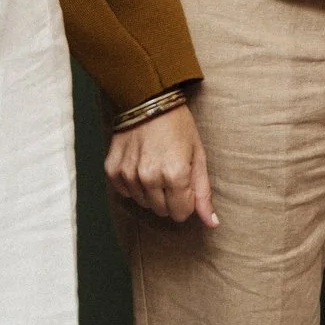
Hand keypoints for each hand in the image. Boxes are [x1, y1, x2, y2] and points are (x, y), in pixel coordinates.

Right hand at [106, 104, 216, 226]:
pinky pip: (125, 192)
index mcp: (175, 175)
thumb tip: (212, 223)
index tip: (185, 184)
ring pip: (143, 203)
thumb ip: (203, 192)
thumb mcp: (198, 156)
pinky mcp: (112, 170)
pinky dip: (133, 184)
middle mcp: (149, 178)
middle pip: (162, 211)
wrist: (147, 100)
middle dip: (169, 198)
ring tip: (156, 166)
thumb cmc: (178, 126)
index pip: (181, 213)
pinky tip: (140, 165)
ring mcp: (128, 174)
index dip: (186, 201)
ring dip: (151, 191)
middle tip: (171, 173)